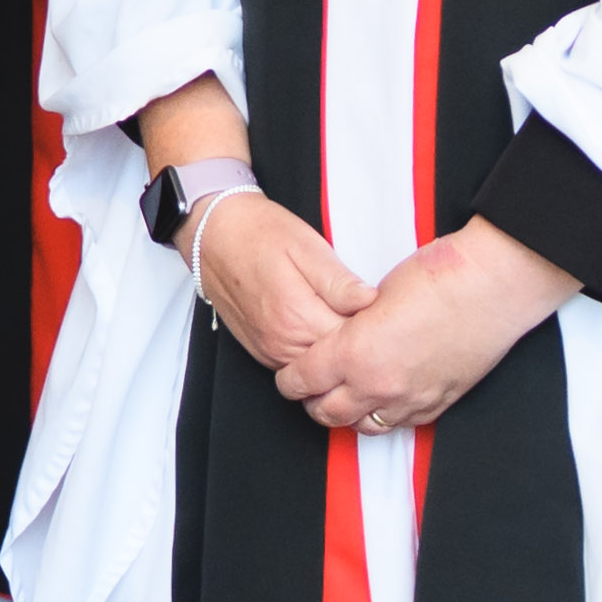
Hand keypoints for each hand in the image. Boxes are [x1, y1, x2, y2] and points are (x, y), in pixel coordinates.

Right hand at [186, 184, 370, 373]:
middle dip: (359, 345)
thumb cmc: (260, 233)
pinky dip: (316, 353)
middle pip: (338, 361)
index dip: (375, 329)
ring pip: (319, 368)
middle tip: (377, 319)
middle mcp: (283, 342)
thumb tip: (371, 303)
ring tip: (351, 322)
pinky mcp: (262, 352)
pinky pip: (299, 365)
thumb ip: (340, 282)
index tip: (387, 313)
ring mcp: (270, 351)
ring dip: (337, 352)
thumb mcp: (307, 246)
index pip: (353, 342)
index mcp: (298, 316)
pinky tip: (325, 329)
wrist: (213, 234)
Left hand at [285, 220, 575, 434]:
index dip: (289, 378)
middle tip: (309, 389)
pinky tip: (383, 399)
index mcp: (354, 354)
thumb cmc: (437, 277)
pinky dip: (384, 415)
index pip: (301, 381)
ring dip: (348, 414)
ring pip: (363, 426)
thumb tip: (338, 336)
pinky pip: (401, 424)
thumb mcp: (374, 295)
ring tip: (344, 397)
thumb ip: (350, 324)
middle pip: (327, 413)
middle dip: (312, 402)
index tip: (289, 373)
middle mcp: (379, 385)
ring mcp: (411, 399)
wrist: (493, 286)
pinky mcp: (439, 402)